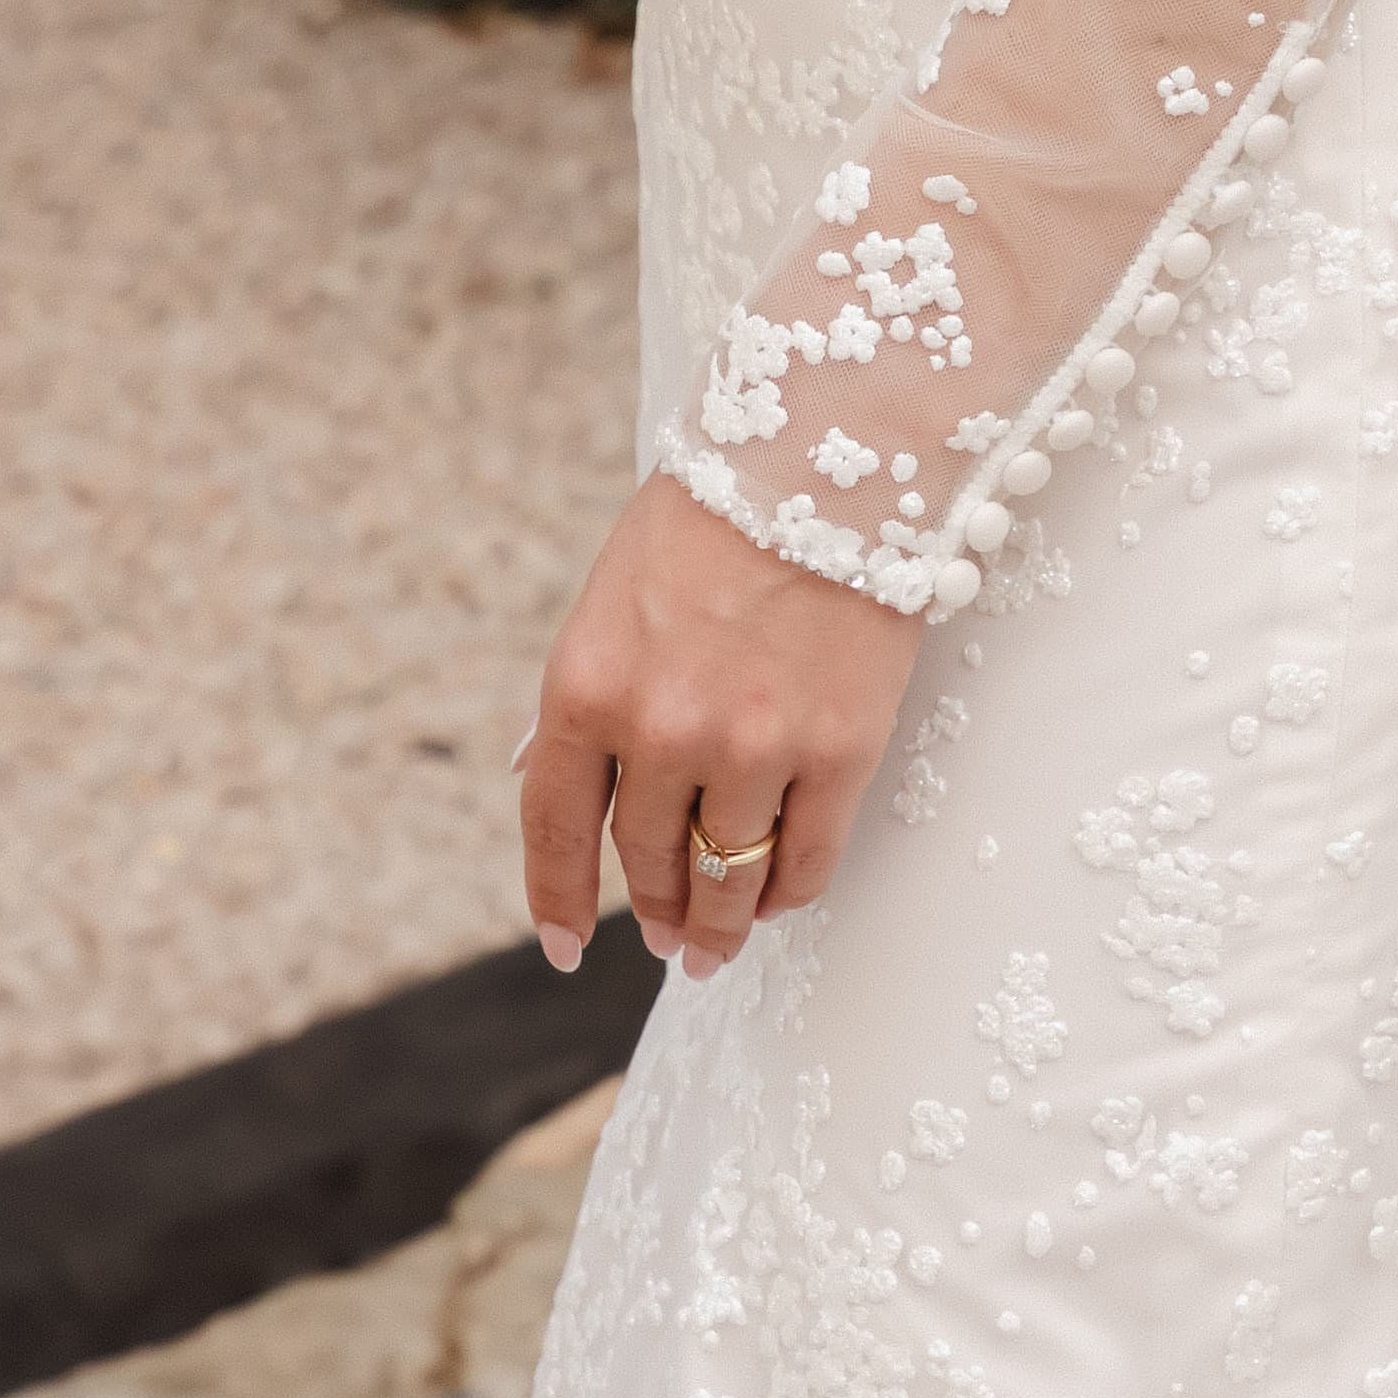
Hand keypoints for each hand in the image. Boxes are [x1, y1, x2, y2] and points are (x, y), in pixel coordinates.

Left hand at [522, 471, 919, 985]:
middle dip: (657, 909)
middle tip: (669, 937)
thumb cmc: (719, 512)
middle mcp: (662, 731)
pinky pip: (809, 859)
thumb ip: (593, 697)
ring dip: (722, 921)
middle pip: (649, 861)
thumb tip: (565, 784)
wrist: (827, 452)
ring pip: (728, 878)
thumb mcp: (615, 599)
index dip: (559, 898)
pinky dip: (790, 892)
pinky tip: (780, 897)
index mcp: (589, 687)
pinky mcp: (839, 749)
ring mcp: (753, 747)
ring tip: (721, 940)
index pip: (558, 828)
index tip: (568, 945)